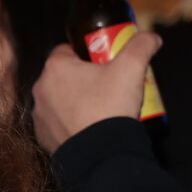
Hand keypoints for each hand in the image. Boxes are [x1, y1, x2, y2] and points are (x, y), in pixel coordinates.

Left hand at [31, 32, 161, 153]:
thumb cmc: (110, 106)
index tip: (103, 60)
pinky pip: (57, 123)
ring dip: (74, 100)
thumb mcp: (132, 68)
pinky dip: (70, 122)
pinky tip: (88, 126)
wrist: (99, 153)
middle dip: (82, 77)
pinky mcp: (43, 136)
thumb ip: (142, 46)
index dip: (86, 52)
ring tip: (99, 107)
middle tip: (106, 84)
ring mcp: (40, 115)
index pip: (67, 50)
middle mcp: (41, 89)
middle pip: (62, 75)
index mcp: (55, 68)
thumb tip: (151, 38)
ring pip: (58, 100)